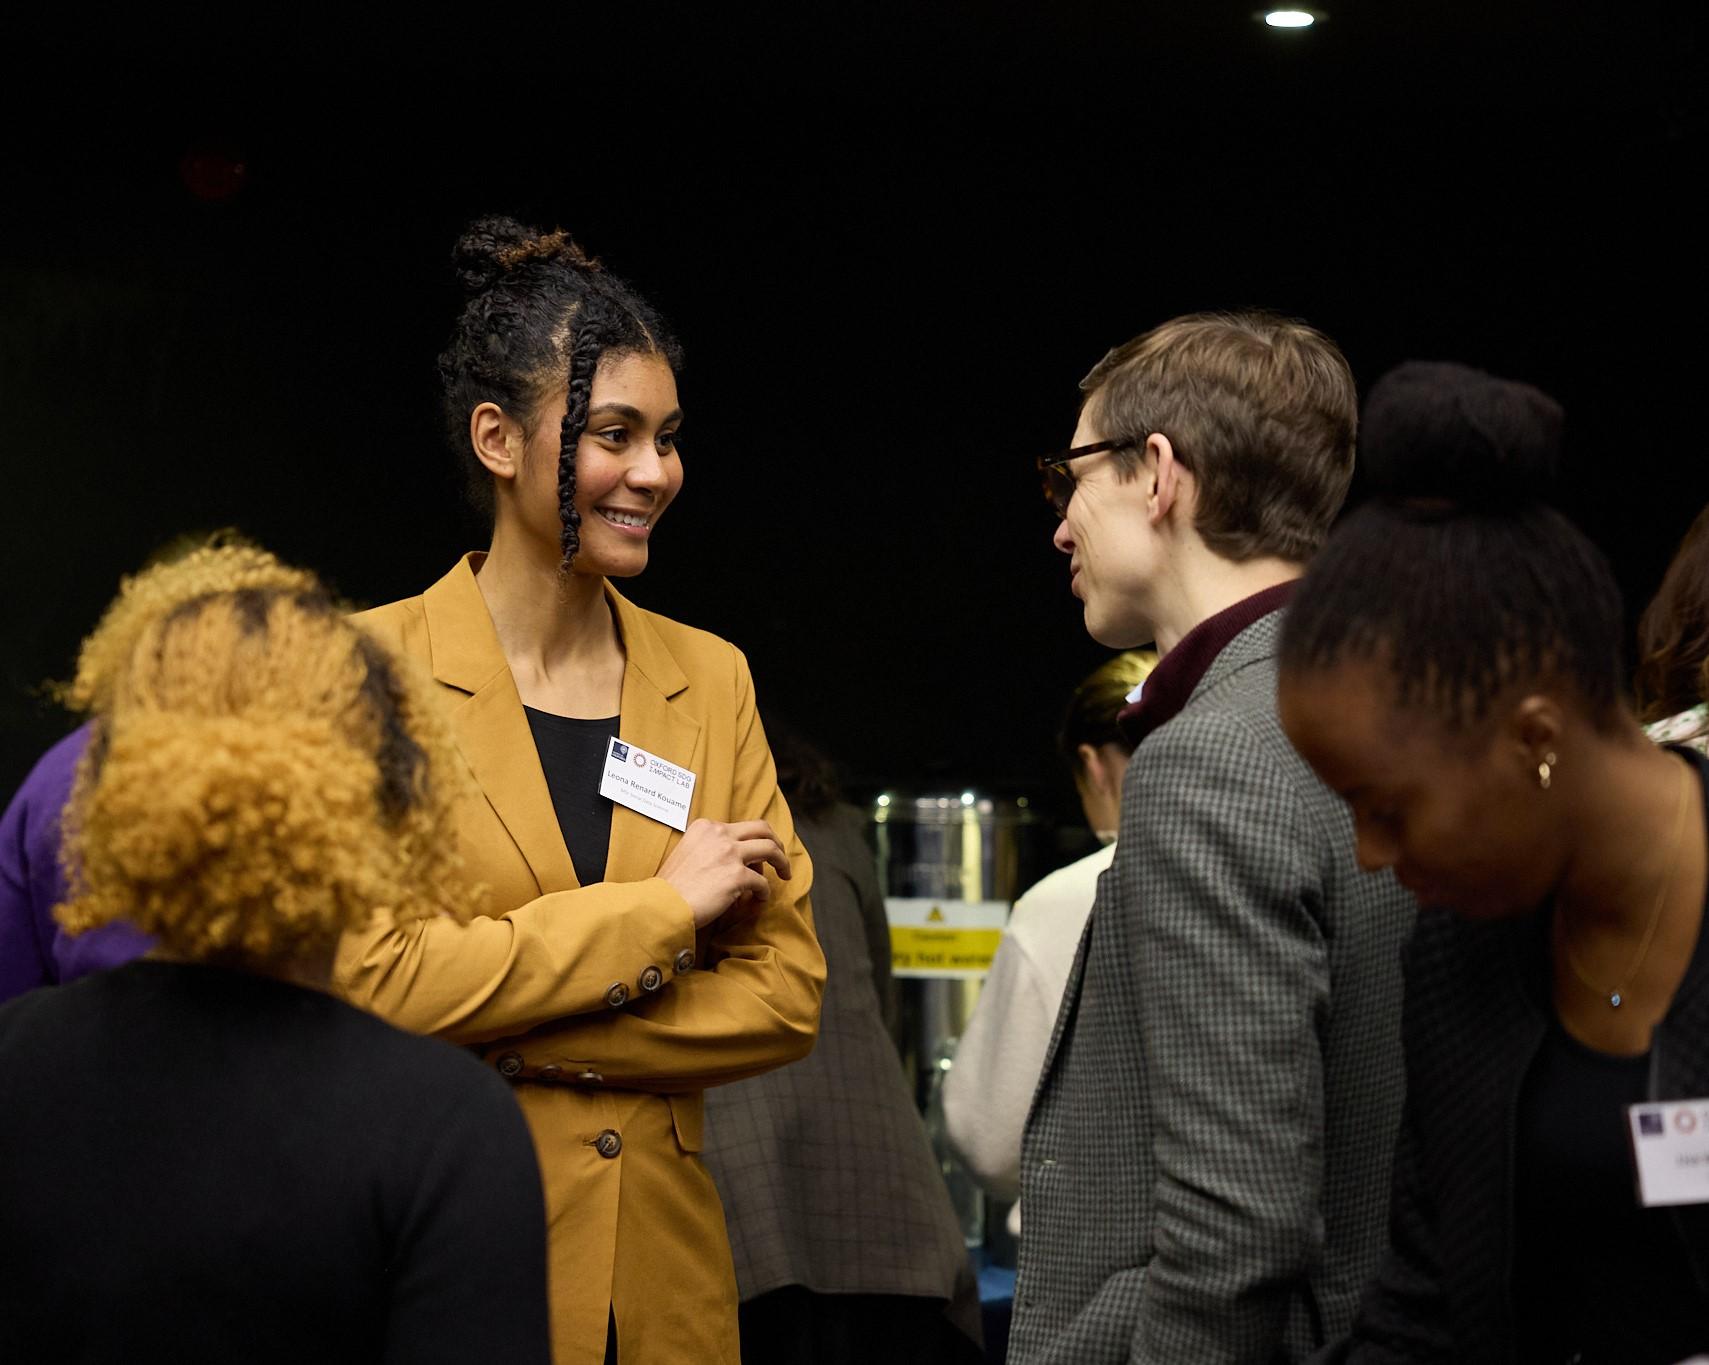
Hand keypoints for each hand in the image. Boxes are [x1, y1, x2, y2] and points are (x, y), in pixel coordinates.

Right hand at [659, 819, 790, 928]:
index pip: (741, 826)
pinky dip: (764, 892)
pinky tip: (759, 900)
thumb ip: (710, 848)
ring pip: (771, 849)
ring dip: (782, 862)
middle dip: (777, 843)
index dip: (754, 841)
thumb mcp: (687, 853)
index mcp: (706, 827)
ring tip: (785, 875)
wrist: (662, 905)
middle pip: (762, 829)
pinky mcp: (736, 876)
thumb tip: (738, 860)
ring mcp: (729, 853)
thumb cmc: (672, 887)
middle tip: (781, 858)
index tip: (757, 857)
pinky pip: (762, 883)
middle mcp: (719, 834)